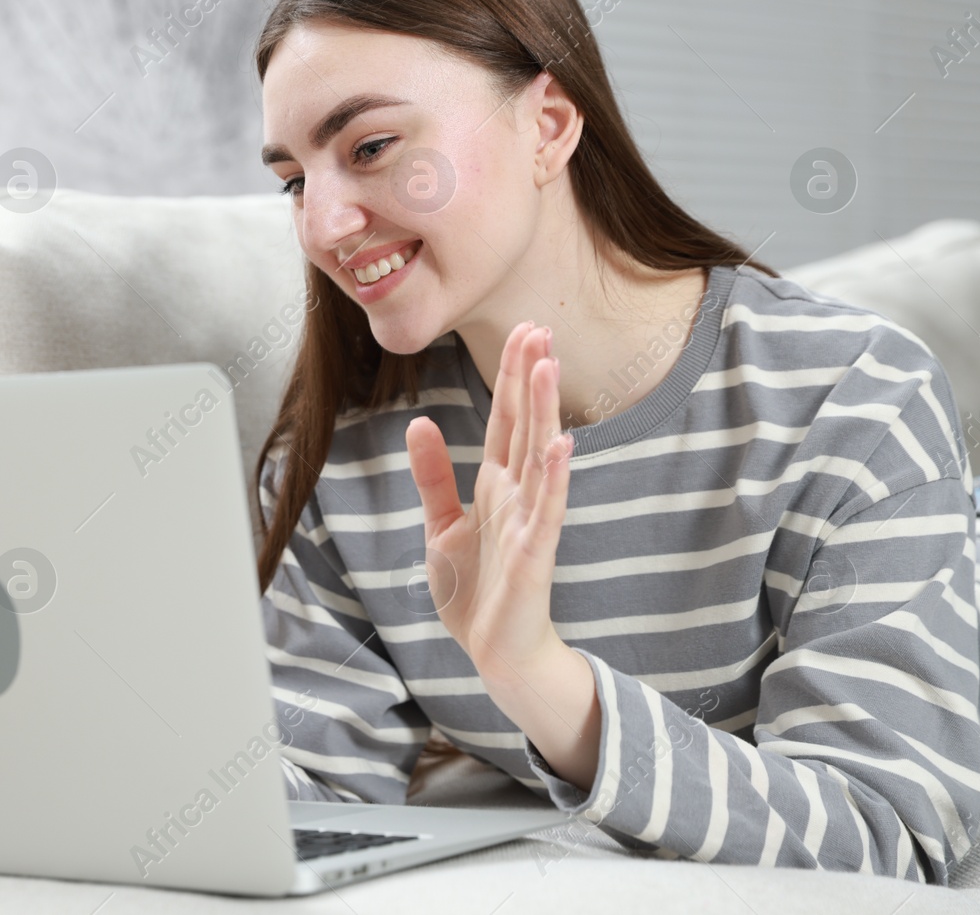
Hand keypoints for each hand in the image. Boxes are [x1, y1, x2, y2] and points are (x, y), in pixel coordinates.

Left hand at [405, 320, 571, 679]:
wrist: (497, 651)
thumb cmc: (475, 590)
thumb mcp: (441, 524)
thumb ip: (433, 475)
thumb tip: (419, 423)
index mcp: (495, 484)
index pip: (507, 420)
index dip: (514, 377)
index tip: (525, 332)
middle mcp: (517, 494)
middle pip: (526, 425)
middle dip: (532, 378)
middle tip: (541, 327)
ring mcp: (530, 521)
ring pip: (540, 456)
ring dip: (545, 412)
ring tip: (550, 367)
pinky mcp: (535, 554)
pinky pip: (547, 510)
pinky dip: (553, 479)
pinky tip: (561, 447)